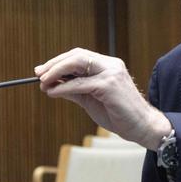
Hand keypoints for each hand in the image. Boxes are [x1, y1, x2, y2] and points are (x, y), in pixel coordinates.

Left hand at [35, 48, 170, 149]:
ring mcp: (111, 73)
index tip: (42, 71)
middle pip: (77, 55)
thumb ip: (74, 91)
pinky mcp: (109, 85)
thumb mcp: (91, 100)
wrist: (141, 126)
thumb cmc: (119, 115)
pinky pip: (80, 83)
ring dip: (56, 72)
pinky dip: (64, 87)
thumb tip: (52, 86)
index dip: (58, 61)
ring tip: (43, 82)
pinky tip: (53, 92)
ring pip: (77, 64)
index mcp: (108, 65)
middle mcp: (110, 65)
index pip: (79, 56)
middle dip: (54, 64)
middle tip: (38, 74)